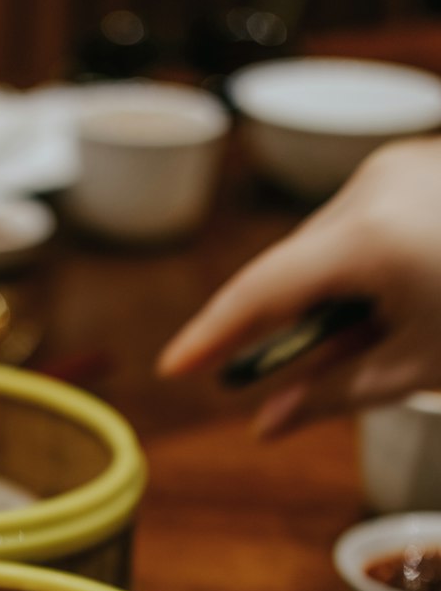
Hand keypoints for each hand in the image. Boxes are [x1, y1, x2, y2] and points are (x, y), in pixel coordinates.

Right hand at [158, 140, 440, 434]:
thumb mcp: (415, 368)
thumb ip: (330, 395)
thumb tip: (267, 425)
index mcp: (367, 237)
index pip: (261, 291)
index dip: (212, 335)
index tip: (174, 369)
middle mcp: (373, 186)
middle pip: (293, 266)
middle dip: (279, 326)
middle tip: (272, 384)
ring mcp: (401, 166)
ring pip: (325, 245)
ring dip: (324, 301)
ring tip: (359, 346)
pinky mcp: (420, 165)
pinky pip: (361, 224)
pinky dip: (357, 274)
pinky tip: (384, 307)